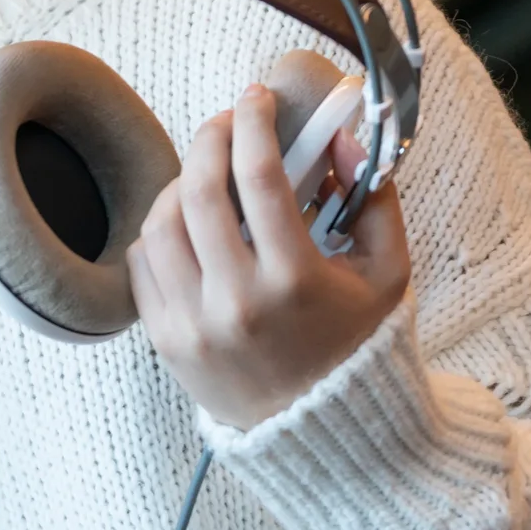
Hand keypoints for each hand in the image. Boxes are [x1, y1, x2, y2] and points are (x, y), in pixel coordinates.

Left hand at [129, 84, 410, 429]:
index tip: (256, 97)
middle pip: (198, 192)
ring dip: (180, 184)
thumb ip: (374, 199)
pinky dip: (160, 230)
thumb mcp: (387, 273)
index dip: (254, 125)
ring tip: (208, 175)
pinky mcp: (162, 337)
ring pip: (160, 222)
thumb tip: (338, 137)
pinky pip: (142, 260)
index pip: (260, 180)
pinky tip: (188, 223)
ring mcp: (191, 322)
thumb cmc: (354, 342)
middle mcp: (235, 301)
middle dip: (209, 139)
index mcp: (294, 282)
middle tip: (225, 121)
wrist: (320, 431)